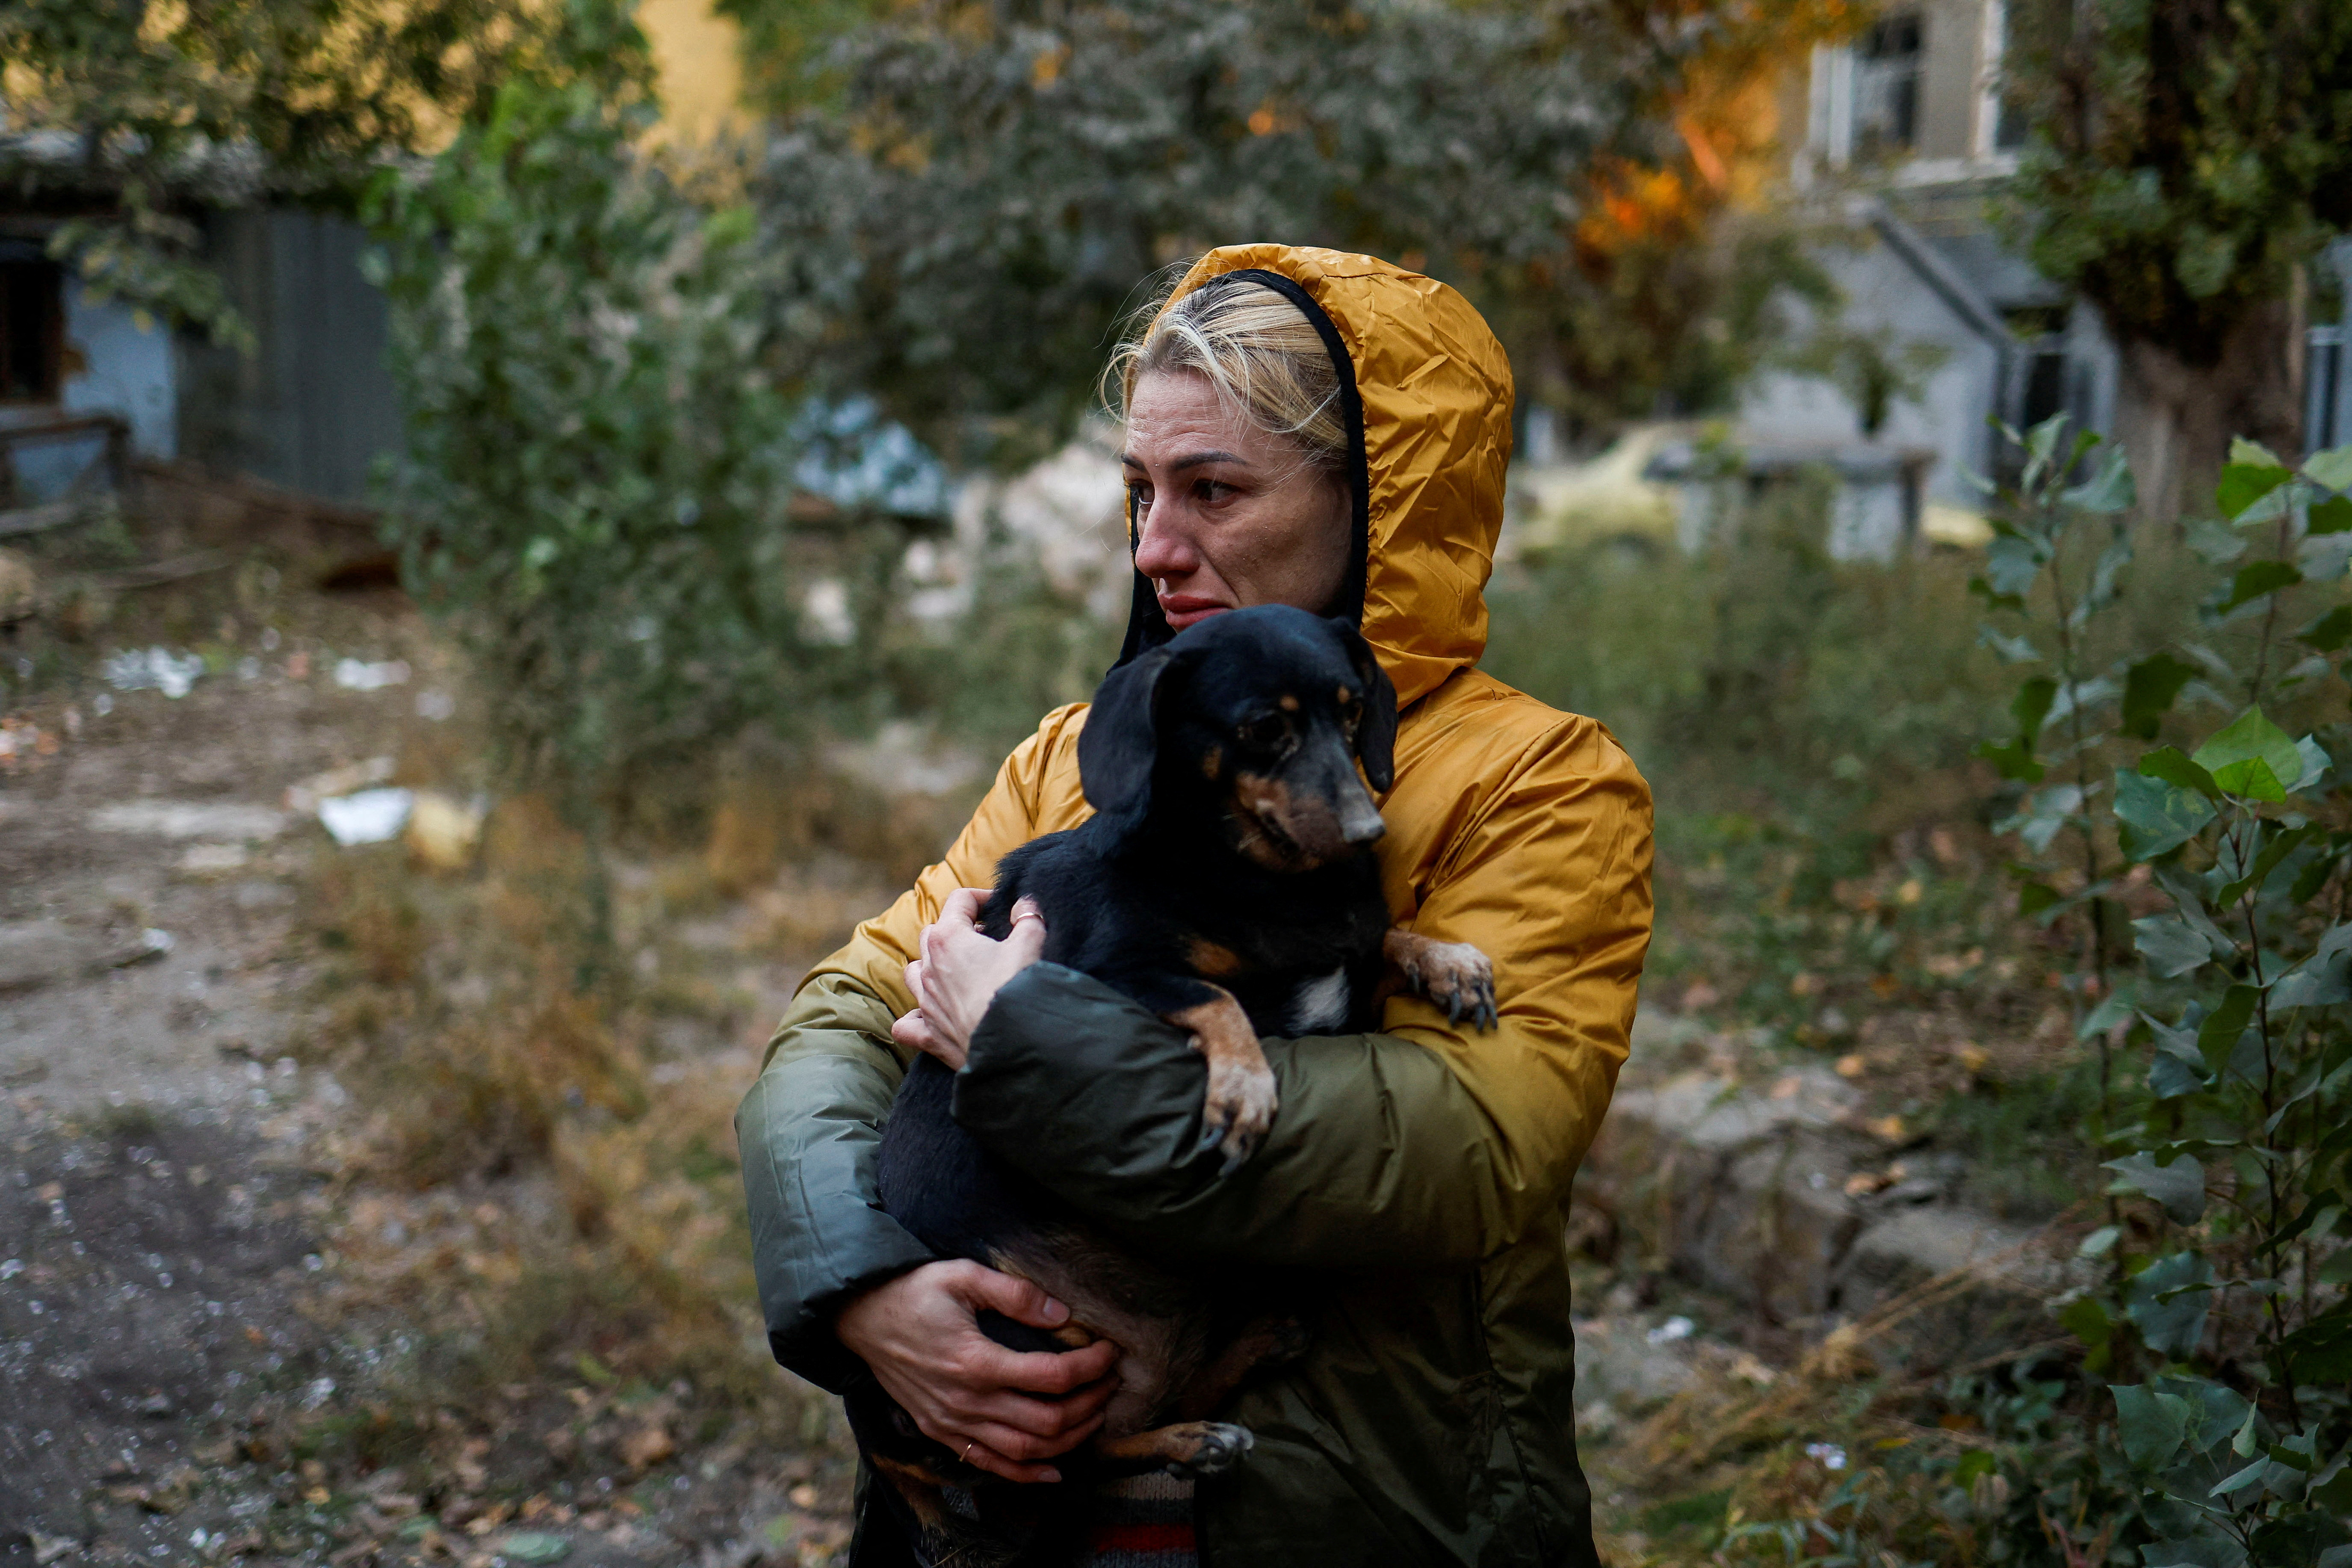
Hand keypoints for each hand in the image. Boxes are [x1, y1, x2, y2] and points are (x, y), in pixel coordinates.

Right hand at [835, 1260, 1120, 1482]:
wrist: (860, 1318)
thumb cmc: (913, 1292)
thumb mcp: (962, 1275)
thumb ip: (1014, 1294)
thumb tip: (1061, 1313)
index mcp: (976, 1361)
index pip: (1052, 1376)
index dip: (1090, 1367)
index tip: (1110, 1351)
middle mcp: (967, 1401)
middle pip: (1047, 1420)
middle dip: (1090, 1404)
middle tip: (1111, 1384)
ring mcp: (953, 1423)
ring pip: (1026, 1449)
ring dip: (1069, 1439)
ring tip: (1095, 1416)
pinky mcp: (942, 1432)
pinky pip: (990, 1464)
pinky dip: (1026, 1474)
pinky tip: (1055, 1471)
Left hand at [891, 890, 1046, 1069]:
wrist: (1011, 1043)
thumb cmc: (1018, 989)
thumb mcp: (1031, 943)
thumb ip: (1028, 917)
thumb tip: (1025, 905)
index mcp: (949, 938)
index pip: (959, 901)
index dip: (981, 898)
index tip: (999, 907)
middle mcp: (930, 967)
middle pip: (933, 933)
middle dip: (957, 930)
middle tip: (986, 939)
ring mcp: (926, 1001)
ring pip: (914, 972)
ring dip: (931, 967)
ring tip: (956, 972)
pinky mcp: (928, 1033)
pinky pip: (907, 1024)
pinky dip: (914, 1018)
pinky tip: (928, 1017)